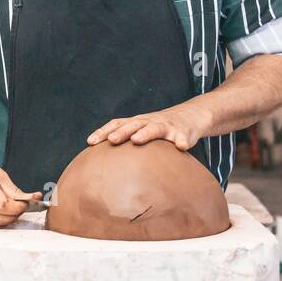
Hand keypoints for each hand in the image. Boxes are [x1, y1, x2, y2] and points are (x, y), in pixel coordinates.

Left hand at [86, 103, 212, 150]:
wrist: (191, 116)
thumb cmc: (161, 128)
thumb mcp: (142, 131)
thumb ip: (127, 143)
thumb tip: (104, 164)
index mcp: (138, 123)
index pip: (117, 124)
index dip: (103, 131)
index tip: (90, 142)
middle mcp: (150, 122)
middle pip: (133, 124)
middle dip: (122, 132)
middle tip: (111, 140)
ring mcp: (167, 126)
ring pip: (155, 128)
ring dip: (145, 133)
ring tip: (137, 140)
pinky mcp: (184, 132)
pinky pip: (183, 137)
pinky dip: (182, 141)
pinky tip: (181, 147)